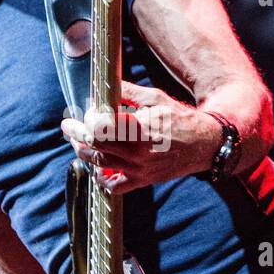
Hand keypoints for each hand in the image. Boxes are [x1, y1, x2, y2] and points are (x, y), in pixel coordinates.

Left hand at [60, 80, 220, 193]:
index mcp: (139, 128)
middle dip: (76, 134)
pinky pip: (114, 186)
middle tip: (68, 127)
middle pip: (94, 145)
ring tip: (78, 142)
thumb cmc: (180, 118)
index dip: (88, 119)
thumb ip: (128, 93)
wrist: (205, 144)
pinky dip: (101, 178)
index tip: (87, 112)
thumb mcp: (155, 98)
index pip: (99, 126)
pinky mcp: (143, 180)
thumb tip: (105, 87)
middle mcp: (137, 151)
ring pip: (99, 164)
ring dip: (83, 152)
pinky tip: (98, 166)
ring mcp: (139, 169)